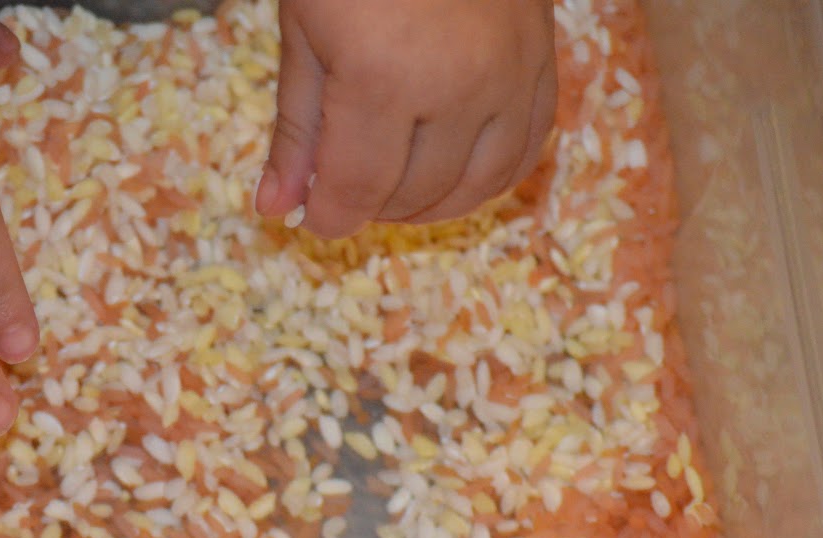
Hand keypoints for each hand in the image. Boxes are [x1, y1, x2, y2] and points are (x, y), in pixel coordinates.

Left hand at [256, 0, 556, 238]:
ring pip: (477, 186)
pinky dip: (489, 179)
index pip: (357, 188)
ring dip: (431, 205)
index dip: (331, 218)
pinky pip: (527, 152)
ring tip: (395, 189)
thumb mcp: (306, 33)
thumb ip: (297, 128)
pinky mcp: (545, 63)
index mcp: (382, 77)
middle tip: (347, 187)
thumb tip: (277, 209)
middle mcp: (457, 86)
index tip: (316, 219)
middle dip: (372, 207)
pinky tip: (452, 174)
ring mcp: (510, 77)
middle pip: (415, 194)